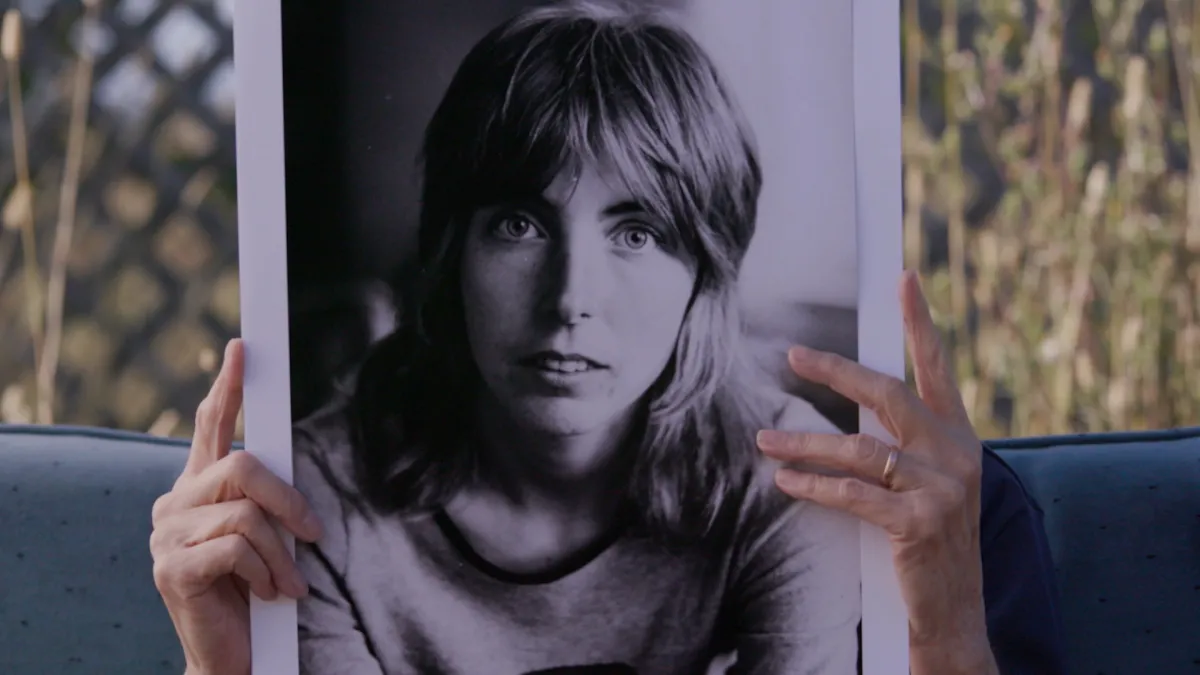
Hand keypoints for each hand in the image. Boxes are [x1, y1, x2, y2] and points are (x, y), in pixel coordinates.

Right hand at [149, 339, 322, 674]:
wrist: (233, 652)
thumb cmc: (252, 591)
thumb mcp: (262, 536)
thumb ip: (263, 499)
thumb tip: (288, 474)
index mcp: (195, 490)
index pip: (210, 428)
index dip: (228, 389)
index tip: (243, 349)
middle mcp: (173, 504)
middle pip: (242, 467)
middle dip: (288, 501)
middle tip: (313, 534)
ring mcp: (167, 536)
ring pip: (246, 512)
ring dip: (281, 554)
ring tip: (286, 583)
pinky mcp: (173, 568)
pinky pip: (237, 548)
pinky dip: (265, 572)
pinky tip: (265, 593)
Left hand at [755, 271, 997, 674]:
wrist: (953, 612)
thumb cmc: (930, 544)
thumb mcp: (929, 484)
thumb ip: (904, 444)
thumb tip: (855, 410)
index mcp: (960, 438)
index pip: (937, 370)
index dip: (920, 323)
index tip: (904, 278)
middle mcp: (957, 454)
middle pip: (888, 394)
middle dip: (836, 370)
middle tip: (792, 354)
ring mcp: (942, 489)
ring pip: (860, 447)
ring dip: (804, 442)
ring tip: (764, 440)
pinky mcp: (920, 524)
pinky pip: (854, 493)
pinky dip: (814, 486)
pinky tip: (785, 483)